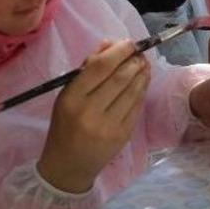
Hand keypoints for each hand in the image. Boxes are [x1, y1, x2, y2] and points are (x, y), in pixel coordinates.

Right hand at [37, 40, 149, 192]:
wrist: (68, 165)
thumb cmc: (65, 125)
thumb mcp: (66, 95)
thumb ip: (86, 69)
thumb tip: (109, 44)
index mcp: (72, 98)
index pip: (100, 67)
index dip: (118, 51)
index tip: (128, 43)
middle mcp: (90, 111)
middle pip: (120, 77)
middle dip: (134, 60)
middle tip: (140, 53)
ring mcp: (108, 125)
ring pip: (133, 91)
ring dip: (142, 73)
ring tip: (144, 64)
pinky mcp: (123, 135)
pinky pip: (137, 106)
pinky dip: (142, 90)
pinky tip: (143, 81)